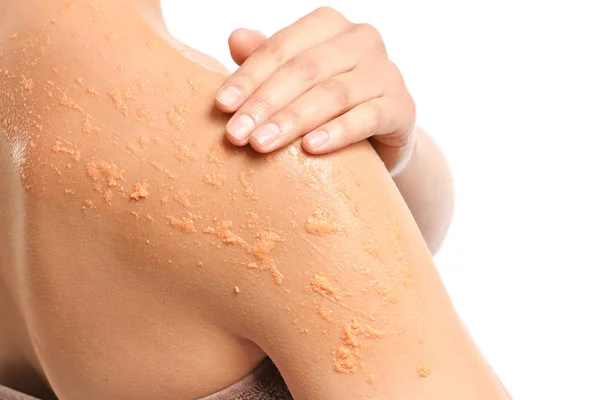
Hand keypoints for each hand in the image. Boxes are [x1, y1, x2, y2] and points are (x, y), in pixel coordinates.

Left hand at [214, 7, 415, 170]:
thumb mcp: (294, 81)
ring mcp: (386, 72)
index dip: (248, 76)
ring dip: (293, 120)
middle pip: (305, 70)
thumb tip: (235, 38)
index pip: (282, 47)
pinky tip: (311, 148)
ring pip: (332, 94)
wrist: (380, 136)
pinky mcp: (402, 106)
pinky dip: (338, 132)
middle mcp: (361, 39)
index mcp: (328, 26)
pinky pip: (368, 117)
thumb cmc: (327, 104)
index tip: (220, 107)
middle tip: (236, 135)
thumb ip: (268, 59)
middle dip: (265, 103)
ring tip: (261, 145)